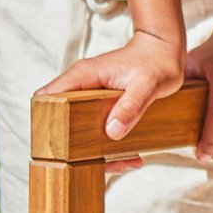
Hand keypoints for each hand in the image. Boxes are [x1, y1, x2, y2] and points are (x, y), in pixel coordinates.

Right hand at [38, 31, 184, 172]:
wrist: (166, 49)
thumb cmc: (158, 61)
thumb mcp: (148, 85)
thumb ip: (131, 106)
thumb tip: (112, 132)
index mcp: (84, 76)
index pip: (48, 98)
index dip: (46, 123)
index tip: (60, 147)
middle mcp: (82, 85)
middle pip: (62, 119)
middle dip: (76, 146)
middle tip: (101, 163)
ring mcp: (91, 94)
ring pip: (80, 127)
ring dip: (97, 150)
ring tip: (123, 163)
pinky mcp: (103, 103)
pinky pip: (97, 126)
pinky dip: (110, 144)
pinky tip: (130, 155)